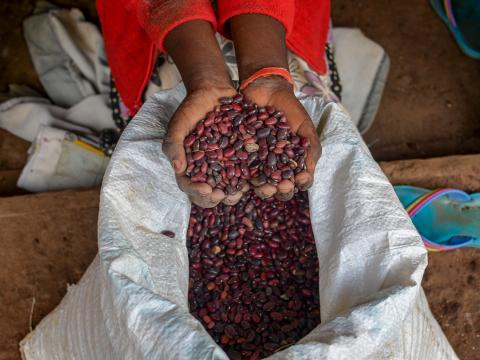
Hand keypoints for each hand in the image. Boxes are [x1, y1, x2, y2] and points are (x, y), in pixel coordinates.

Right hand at [163, 20, 249, 206]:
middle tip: (223, 195)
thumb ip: (174, 145)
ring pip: (230, 188)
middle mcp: (209, 171)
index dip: (197, 192)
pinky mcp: (243, 158)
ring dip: (235, 194)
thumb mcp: (178, 125)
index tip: (207, 189)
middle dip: (217, 198)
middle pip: (211, 194)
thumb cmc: (191, 109)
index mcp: (191, 168)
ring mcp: (227, 166)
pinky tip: (258, 178)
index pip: (190, 186)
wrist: (214, 92)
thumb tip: (178, 169)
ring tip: (240, 191)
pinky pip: (248, 172)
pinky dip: (252, 178)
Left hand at [242, 77, 320, 200]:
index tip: (296, 181)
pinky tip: (240, 176)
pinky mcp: (236, 155)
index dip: (295, 185)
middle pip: (274, 188)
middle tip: (277, 186)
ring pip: (255, 183)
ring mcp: (253, 162)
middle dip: (277, 190)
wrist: (266, 89)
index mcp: (290, 164)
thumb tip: (308, 177)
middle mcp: (271, 167)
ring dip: (259, 187)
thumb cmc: (289, 110)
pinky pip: (236, 169)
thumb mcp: (305, 128)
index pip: (294, 183)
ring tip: (259, 183)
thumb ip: (311, 150)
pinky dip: (238, 175)